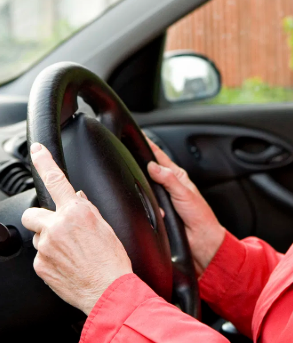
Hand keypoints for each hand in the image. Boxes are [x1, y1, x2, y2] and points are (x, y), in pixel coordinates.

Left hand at [21, 143, 131, 315]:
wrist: (108, 289)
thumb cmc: (112, 260)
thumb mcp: (106, 227)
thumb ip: (87, 209)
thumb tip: (77, 199)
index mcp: (77, 212)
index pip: (56, 180)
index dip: (44, 161)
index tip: (37, 150)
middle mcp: (57, 226)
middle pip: (33, 213)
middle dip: (42, 219)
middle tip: (57, 229)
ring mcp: (46, 247)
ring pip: (38, 236)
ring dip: (50, 240)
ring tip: (71, 253)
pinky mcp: (40, 265)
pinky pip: (41, 256)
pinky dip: (51, 258)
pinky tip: (68, 264)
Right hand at [146, 138, 224, 274]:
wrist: (201, 242)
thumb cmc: (200, 216)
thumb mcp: (184, 194)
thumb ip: (169, 179)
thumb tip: (153, 166)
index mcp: (177, 177)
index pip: (160, 157)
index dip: (149, 147)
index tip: (138, 136)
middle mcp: (167, 186)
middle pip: (147, 171)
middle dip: (137, 166)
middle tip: (125, 157)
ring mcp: (161, 200)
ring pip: (144, 189)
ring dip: (140, 190)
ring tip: (136, 186)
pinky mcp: (156, 213)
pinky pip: (144, 206)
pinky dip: (144, 207)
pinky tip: (147, 209)